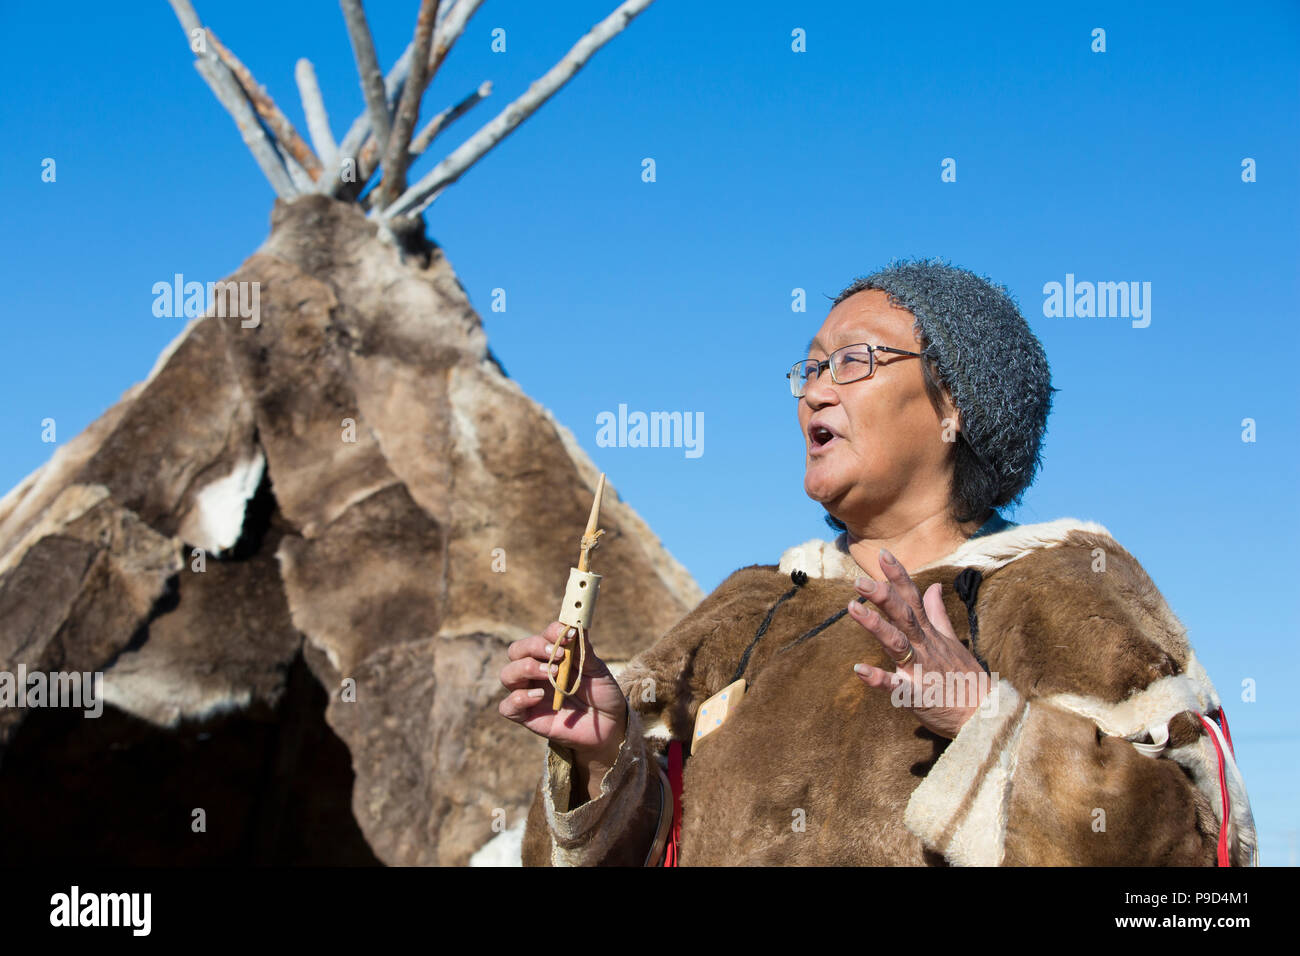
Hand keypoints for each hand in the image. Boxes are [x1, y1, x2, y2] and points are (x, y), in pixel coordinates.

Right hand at [498, 622, 627, 765]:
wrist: (609, 725)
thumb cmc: (601, 693)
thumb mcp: (597, 670)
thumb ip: (584, 650)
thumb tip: (578, 624)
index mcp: (551, 656)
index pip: (539, 636)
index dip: (550, 632)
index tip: (568, 635)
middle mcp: (536, 672)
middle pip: (516, 651)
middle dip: (532, 647)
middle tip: (557, 654)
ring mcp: (530, 693)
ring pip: (507, 675)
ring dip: (526, 668)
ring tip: (551, 673)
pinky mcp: (527, 716)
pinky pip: (507, 706)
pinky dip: (518, 698)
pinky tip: (539, 696)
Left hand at [847, 548, 988, 738]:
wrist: (984, 717)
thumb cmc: (966, 678)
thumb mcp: (952, 642)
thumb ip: (938, 614)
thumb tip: (933, 586)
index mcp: (930, 634)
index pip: (913, 598)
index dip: (898, 576)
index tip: (882, 554)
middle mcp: (925, 647)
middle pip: (903, 615)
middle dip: (882, 596)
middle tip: (859, 580)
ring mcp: (920, 669)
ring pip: (896, 643)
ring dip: (875, 626)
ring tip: (853, 609)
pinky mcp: (915, 695)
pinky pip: (895, 686)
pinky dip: (877, 679)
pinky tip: (859, 670)